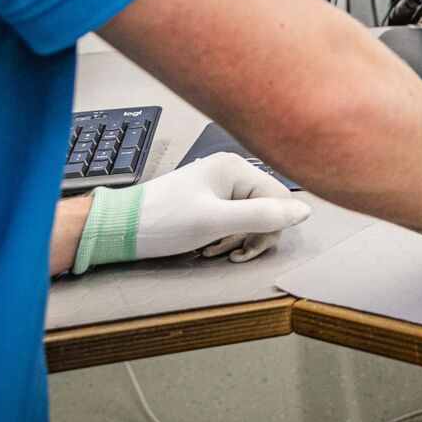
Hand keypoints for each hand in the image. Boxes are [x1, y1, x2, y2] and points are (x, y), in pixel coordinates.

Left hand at [73, 152, 310, 273]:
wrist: (117, 229)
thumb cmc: (160, 221)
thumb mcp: (214, 222)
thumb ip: (262, 216)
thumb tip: (303, 212)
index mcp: (235, 168)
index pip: (280, 197)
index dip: (272, 227)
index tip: (249, 249)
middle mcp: (231, 172)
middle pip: (268, 209)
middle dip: (253, 236)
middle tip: (232, 253)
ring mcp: (220, 187)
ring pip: (252, 218)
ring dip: (238, 240)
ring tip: (213, 250)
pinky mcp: (211, 201)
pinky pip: (235, 221)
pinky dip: (227, 238)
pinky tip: (209, 247)